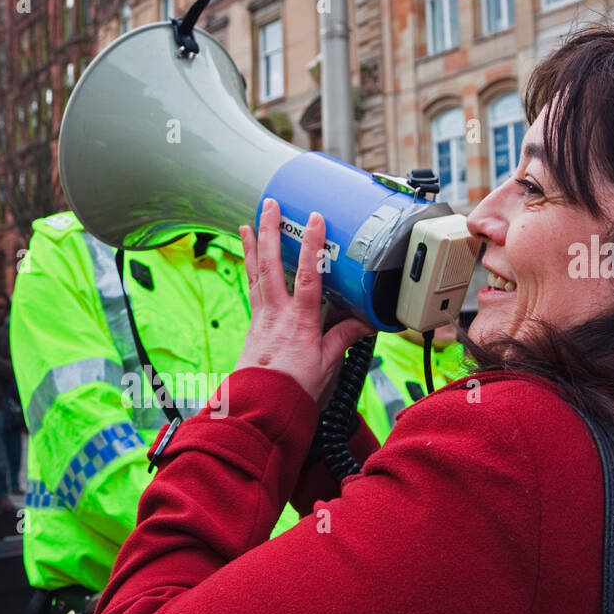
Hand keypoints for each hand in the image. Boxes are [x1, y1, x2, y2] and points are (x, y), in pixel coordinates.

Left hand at [237, 198, 375, 405]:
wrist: (261, 408)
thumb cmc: (293, 390)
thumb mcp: (327, 364)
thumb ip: (344, 338)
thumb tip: (367, 322)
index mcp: (300, 321)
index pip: (307, 276)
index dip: (312, 246)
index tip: (314, 219)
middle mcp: (276, 314)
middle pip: (271, 265)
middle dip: (270, 232)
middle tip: (269, 205)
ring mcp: (261, 318)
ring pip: (255, 275)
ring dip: (252, 247)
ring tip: (246, 223)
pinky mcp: (253, 326)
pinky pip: (251, 291)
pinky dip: (250, 272)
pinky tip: (250, 264)